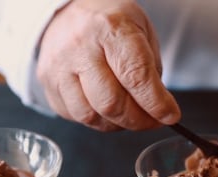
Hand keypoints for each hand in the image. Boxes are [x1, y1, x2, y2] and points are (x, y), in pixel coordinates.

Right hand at [36, 0, 179, 130]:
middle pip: (110, 103)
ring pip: (90, 116)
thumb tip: (157, 109)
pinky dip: (96, 120)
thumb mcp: (141, 31)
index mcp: (109, 27)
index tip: (169, 116)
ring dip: (117, 125)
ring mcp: (58, 67)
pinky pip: (75, 116)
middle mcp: (79, 47)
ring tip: (129, 116)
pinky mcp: (48, 83)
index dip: (155, 103)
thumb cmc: (110, 21)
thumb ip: (151, 70)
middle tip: (151, 121)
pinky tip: (106, 110)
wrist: (71, 10)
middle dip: (137, 121)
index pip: (135, 76)